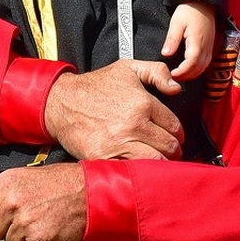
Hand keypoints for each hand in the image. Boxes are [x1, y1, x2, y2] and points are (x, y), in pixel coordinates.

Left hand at [0, 164, 86, 240]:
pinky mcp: (38, 240)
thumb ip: (1, 193)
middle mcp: (11, 203)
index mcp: (4, 184)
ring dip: (23, 238)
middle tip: (29, 215)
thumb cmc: (58, 183)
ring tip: (42, 221)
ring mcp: (25, 222)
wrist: (90, 192)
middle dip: (7, 228)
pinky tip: (46, 235)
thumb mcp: (24, 177)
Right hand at [44, 60, 184, 160]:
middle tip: (170, 152)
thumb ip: (157, 72)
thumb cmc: (94, 87)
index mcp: (143, 103)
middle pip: (168, 146)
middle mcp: (133, 125)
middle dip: (172, 150)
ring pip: (155, 162)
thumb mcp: (127, 68)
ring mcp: (119, 143)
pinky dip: (139, 172)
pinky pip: (131, 171)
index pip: (174, 127)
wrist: (61, 103)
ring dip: (161, 164)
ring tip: (159, 163)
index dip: (178, 134)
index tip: (175, 137)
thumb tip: (176, 87)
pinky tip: (140, 168)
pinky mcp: (104, 157)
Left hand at [162, 0, 215, 80]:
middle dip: (185, 76)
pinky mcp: (210, 48)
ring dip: (191, 74)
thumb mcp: (176, 23)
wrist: (202, 3)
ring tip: (179, 75)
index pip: (191, 63)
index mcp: (197, 42)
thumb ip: (172, 40)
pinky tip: (188, 69)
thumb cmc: (189, 11)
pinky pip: (206, 64)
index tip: (172, 74)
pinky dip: (197, 70)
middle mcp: (206, 47)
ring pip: (203, 68)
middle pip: (198, 69)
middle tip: (172, 77)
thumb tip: (166, 54)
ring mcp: (210, 48)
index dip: (182, 72)